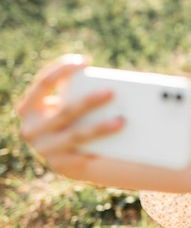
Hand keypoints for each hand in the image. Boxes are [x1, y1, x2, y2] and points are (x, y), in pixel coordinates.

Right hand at [16, 54, 123, 177]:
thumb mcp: (66, 104)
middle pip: (65, 111)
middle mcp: (32, 128)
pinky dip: (98, 149)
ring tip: (123, 120)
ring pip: (76, 135)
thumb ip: (77, 93)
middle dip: (89, 101)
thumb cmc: (70, 118)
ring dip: (100, 127)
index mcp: (30, 107)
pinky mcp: (60, 165)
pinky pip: (82, 157)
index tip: (85, 61)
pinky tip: (115, 145)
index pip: (43, 83)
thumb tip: (114, 84)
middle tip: (112, 92)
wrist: (63, 155)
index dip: (62, 70)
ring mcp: (45, 148)